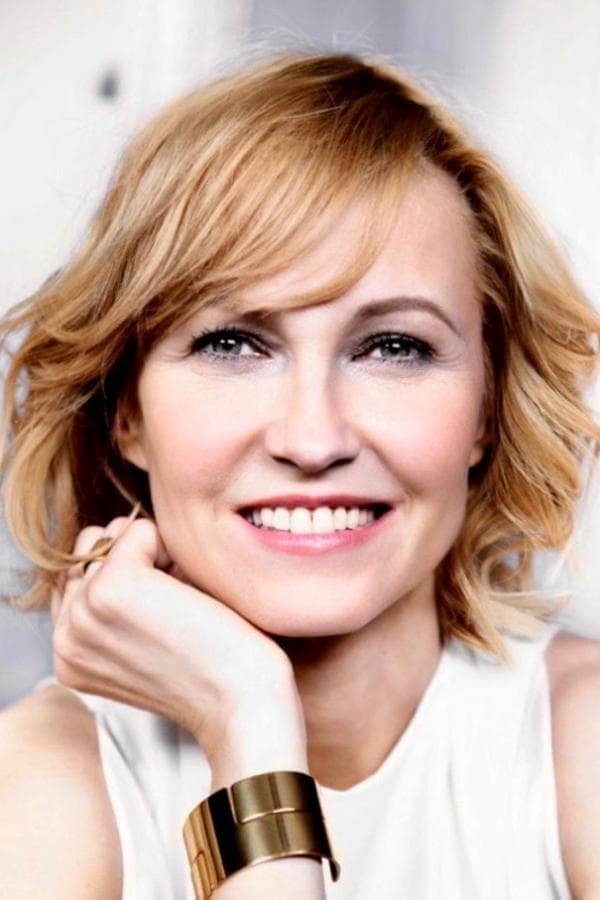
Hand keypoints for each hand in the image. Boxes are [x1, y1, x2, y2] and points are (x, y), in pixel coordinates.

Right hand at [51, 517, 306, 772]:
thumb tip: (118, 533)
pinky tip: (189, 594)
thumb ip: (116, 602)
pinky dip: (172, 549)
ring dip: (155, 555)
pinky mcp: (112, 588)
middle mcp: (64, 637)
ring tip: (180, 602)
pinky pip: (139, 530)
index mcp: (67, 656)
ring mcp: (83, 612)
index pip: (77, 576)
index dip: (128, 580)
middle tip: (174, 607)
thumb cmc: (214, 666)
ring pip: (113, 535)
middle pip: (89, 549)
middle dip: (136, 560)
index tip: (162, 621)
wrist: (243, 703)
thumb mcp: (148, 637)